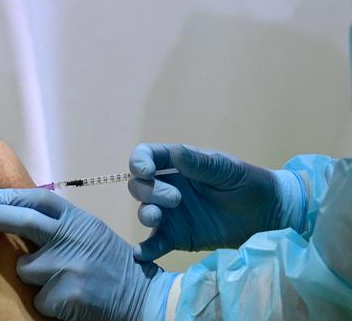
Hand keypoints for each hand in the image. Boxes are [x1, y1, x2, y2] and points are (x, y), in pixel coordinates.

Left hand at [0, 189, 178, 320]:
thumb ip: (60, 224)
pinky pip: (36, 297)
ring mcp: (70, 266)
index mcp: (80, 220)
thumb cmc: (109, 264)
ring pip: (25, 268)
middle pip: (24, 222)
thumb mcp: (89, 233)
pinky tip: (67, 300)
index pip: (39, 200)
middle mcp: (75, 238)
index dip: (9, 196)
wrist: (141, 298)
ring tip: (60, 281)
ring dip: (32, 276)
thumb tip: (16, 210)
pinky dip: (45, 301)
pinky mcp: (66, 295)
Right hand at [129, 143, 306, 260]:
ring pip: (144, 211)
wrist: (269, 215)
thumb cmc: (250, 184)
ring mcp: (171, 214)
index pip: (146, 157)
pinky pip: (156, 242)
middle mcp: (168, 187)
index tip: (146, 171)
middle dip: (149, 191)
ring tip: (158, 219)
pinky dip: (146, 248)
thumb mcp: (228, 170)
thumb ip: (201, 164)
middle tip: (176, 199)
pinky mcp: (177, 237)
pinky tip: (141, 253)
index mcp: (178, 164)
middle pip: (139, 186)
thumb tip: (175, 154)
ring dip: (145, 213)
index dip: (139, 162)